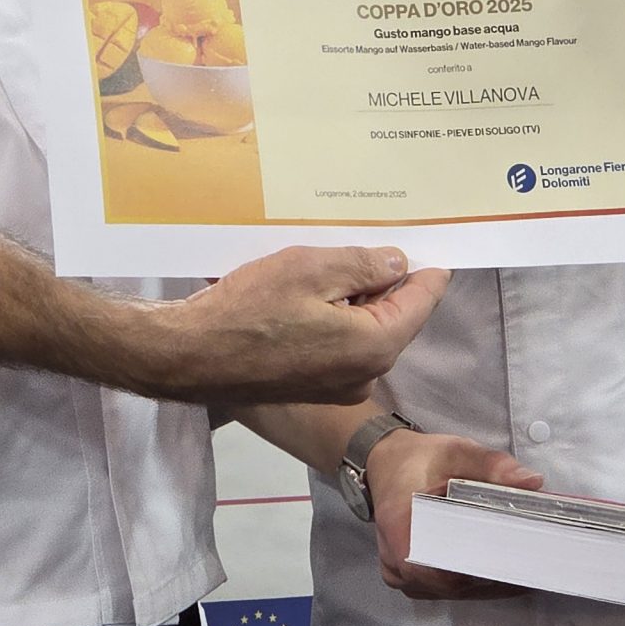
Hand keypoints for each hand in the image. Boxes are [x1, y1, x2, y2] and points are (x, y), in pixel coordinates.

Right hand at [167, 247, 449, 407]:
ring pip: (366, 329)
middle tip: (376, 239)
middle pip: (395, 316)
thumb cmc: (248, 309)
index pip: (422, 300)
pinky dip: (336, 316)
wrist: (190, 356)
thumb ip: (363, 265)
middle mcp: (366, 373)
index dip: (428, 267)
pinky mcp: (314, 386)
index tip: (434, 241)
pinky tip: (312, 291)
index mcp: (374, 345)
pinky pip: (341, 344)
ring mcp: (340, 386)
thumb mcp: (309, 269)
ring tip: (335, 259)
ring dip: (356, 297)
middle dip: (387, 280)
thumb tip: (397, 262)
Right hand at [363, 431, 541, 599]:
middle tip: (527, 563)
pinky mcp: (404, 577)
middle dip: (490, 576)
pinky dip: (466, 582)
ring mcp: (398, 574)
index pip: (444, 570)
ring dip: (481, 583)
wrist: (387, 463)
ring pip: (446, 591)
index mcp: (401, 530)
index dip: (483, 571)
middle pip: (450, 584)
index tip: (516, 564)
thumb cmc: (420, 459)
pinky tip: (492, 572)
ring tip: (516, 567)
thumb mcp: (456, 451)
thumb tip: (531, 482)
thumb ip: (492, 465)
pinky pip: (439, 589)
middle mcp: (395, 560)